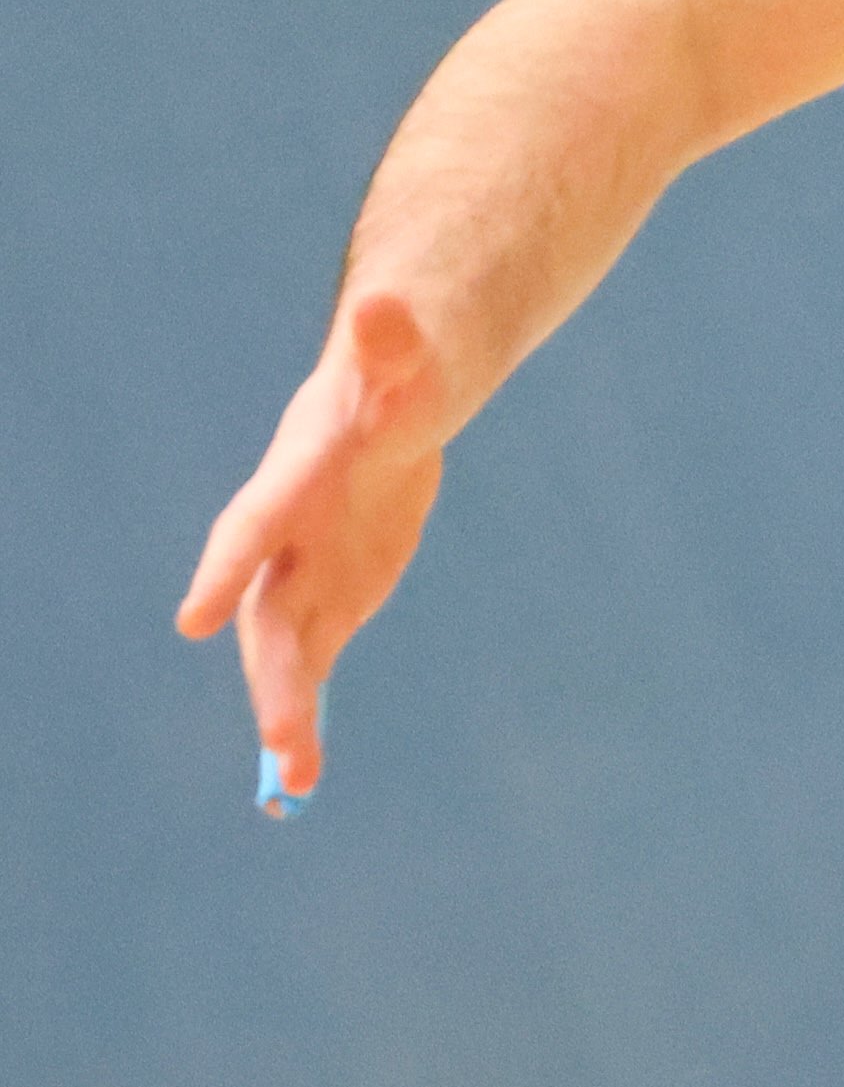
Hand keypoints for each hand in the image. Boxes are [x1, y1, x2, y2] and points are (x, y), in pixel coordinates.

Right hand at [176, 290, 450, 802]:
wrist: (394, 395)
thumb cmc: (397, 365)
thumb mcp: (405, 354)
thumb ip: (393, 341)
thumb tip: (387, 303)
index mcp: (297, 475)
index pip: (255, 522)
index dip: (228, 567)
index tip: (195, 617)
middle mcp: (284, 533)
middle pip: (267, 610)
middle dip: (271, 672)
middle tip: (281, 739)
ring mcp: (302, 568)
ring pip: (284, 649)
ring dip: (286, 711)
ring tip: (297, 783)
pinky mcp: (328, 596)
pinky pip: (312, 663)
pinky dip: (305, 713)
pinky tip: (300, 775)